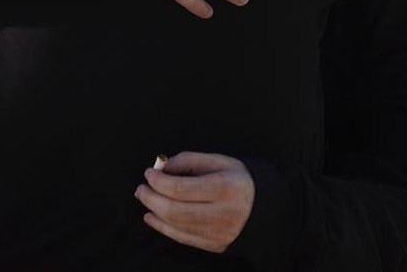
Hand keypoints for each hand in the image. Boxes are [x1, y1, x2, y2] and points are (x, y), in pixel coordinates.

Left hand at [134, 152, 254, 253]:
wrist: (265, 208)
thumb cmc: (237, 178)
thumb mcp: (218, 160)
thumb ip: (188, 160)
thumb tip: (162, 168)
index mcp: (225, 188)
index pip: (182, 189)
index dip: (160, 181)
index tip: (148, 173)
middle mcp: (223, 214)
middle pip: (176, 210)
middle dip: (152, 198)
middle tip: (141, 188)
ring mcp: (219, 233)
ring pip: (177, 226)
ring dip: (155, 212)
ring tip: (144, 198)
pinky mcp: (216, 245)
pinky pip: (184, 238)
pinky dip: (164, 228)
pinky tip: (152, 217)